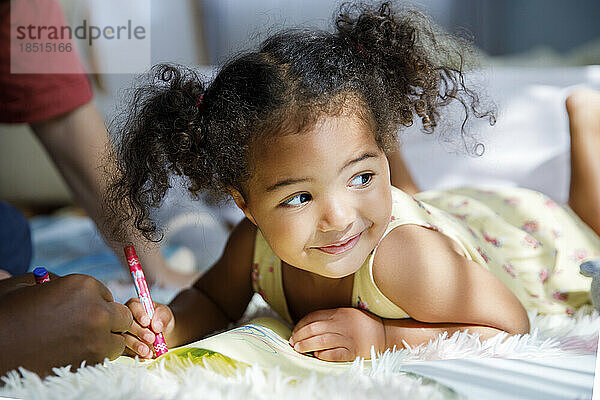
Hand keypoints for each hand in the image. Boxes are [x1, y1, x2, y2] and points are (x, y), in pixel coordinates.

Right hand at [0, 274, 132, 376]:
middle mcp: (97, 311)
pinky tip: (72, 353)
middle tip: (87, 327)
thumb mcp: (30, 284)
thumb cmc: (7, 314)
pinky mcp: (90, 363)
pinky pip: (104, 358)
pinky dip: (94, 357)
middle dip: (109, 321)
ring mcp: (96, 339)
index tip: (81, 310)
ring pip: (118, 340)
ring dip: (105, 340)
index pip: (107, 294)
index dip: (96, 303)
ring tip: (79, 341)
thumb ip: (58, 280)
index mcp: (83, 286)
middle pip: (122, 317)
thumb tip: (71, 285)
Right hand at [124, 297, 173, 358]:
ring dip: (137, 345)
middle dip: (139, 332)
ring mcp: (122, 332)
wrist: (163, 334)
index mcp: (134, 305)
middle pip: (127, 324)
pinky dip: (137, 354)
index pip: (133, 307)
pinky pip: (127, 350)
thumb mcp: (165, 314)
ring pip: (125, 339)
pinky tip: (146, 356)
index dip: (139, 315)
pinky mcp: (123, 345)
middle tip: (151, 339)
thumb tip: (157, 326)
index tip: (147, 322)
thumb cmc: (162, 319)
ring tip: (148, 351)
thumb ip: (162, 317)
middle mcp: (125, 318)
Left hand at [289, 307, 384, 361]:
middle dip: (299, 336)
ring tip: (299, 349)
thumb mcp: (346, 314)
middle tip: (293, 342)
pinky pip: (334, 354)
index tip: (294, 332)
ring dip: (307, 345)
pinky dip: (323, 355)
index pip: (313, 317)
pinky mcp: (353, 351)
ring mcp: (347, 338)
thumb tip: (307, 327)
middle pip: (314, 329)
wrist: (385, 334)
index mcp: (338, 313)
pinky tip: (317, 356)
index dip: (300, 325)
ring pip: (321, 341)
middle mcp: (341, 324)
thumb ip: (329, 318)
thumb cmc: (362, 324)